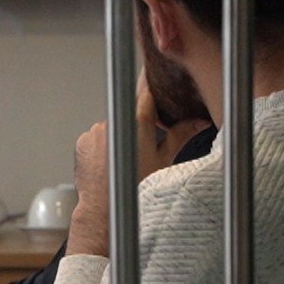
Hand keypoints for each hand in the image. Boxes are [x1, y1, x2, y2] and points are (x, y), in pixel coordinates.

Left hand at [67, 69, 211, 257]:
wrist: (106, 210)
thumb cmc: (138, 189)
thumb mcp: (165, 161)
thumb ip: (181, 135)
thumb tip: (201, 120)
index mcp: (136, 121)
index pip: (146, 90)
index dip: (153, 83)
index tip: (159, 73)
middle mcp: (112, 120)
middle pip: (129, 110)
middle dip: (139, 121)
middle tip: (148, 141)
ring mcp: (94, 131)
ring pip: (113, 124)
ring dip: (122, 134)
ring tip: (129, 158)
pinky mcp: (82, 141)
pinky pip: (97, 137)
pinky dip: (105, 144)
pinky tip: (113, 161)